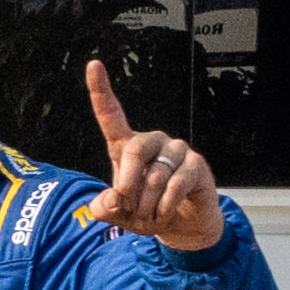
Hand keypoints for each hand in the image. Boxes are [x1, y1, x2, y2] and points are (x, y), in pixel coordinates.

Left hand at [78, 54, 224, 250]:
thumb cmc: (144, 212)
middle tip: (127, 207)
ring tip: (148, 216)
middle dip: (126, 185)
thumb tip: (112, 198)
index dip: (100, 90)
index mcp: (126, 146)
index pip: (111, 115)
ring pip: (154, 176)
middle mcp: (152, 141)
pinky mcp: (196, 165)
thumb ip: (104, 207)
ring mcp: (176, 150)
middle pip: (133, 151)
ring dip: (146, 205)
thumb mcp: (117, 214)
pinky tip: (163, 215)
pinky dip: (164, 207)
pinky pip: (175, 186)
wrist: (179, 225)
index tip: (93, 64)